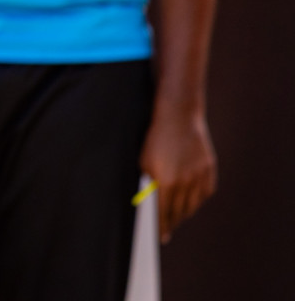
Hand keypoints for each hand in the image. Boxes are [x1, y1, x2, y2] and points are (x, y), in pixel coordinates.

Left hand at [140, 107, 216, 241]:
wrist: (178, 116)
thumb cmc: (154, 139)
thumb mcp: (144, 162)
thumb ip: (147, 185)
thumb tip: (146, 205)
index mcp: (165, 182)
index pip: (163, 214)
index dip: (161, 227)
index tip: (160, 237)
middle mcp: (184, 182)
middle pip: (179, 213)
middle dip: (171, 222)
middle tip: (166, 229)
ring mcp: (199, 177)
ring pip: (192, 205)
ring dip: (183, 213)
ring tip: (176, 216)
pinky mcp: (209, 171)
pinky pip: (203, 194)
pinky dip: (196, 199)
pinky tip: (188, 201)